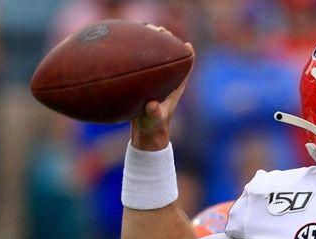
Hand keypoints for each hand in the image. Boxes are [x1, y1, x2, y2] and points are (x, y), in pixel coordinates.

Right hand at [130, 25, 194, 150]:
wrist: (146, 134)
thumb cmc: (153, 127)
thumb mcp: (153, 120)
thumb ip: (154, 113)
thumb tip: (152, 105)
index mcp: (175, 87)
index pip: (186, 66)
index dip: (188, 53)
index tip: (184, 43)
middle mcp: (168, 81)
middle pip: (172, 56)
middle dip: (167, 41)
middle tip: (159, 30)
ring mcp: (157, 81)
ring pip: (157, 56)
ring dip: (153, 43)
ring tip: (146, 28)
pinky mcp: (145, 82)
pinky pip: (144, 62)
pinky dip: (139, 52)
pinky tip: (127, 43)